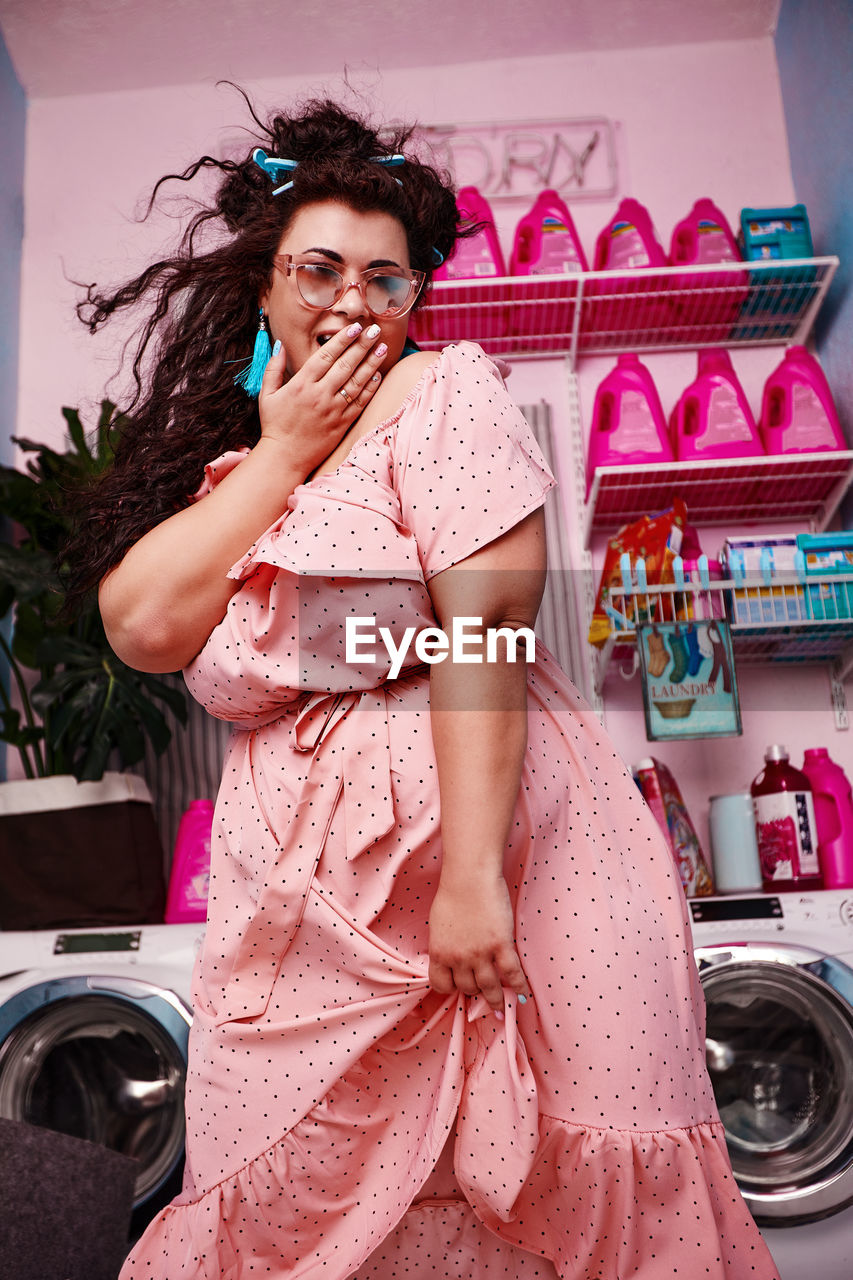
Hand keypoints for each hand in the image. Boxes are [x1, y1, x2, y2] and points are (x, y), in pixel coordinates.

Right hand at [257, 322, 386, 474]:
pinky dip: (370, 387)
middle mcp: (319, 395)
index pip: (326, 356)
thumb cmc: (275, 425)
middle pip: (345, 365)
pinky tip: (378, 374)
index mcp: (301, 384)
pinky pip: (360, 402)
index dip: (342, 340)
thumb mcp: (266, 394)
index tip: (355, 328)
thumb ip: (273, 368)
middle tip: (375, 330)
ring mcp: (333, 410)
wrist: (285, 457)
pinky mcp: (342, 423)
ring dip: (371, 363)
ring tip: (382, 347)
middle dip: (362, 345)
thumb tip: (279, 344)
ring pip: (357, 382)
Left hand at [428, 872, 529, 1008]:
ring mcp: (480, 954)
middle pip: (467, 988)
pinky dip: (519, 986)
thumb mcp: (438, 924)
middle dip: (474, 990)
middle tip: (483, 990)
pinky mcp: (501, 945)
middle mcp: (458, 958)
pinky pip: (512, 973)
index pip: (441, 985)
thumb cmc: (453, 893)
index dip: (450, 988)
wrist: (470, 877)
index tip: (458, 987)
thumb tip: (451, 956)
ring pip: (489, 987)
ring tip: (501, 1008)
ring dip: (496, 1000)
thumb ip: (444, 944)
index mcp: (439, 952)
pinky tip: (524, 994)